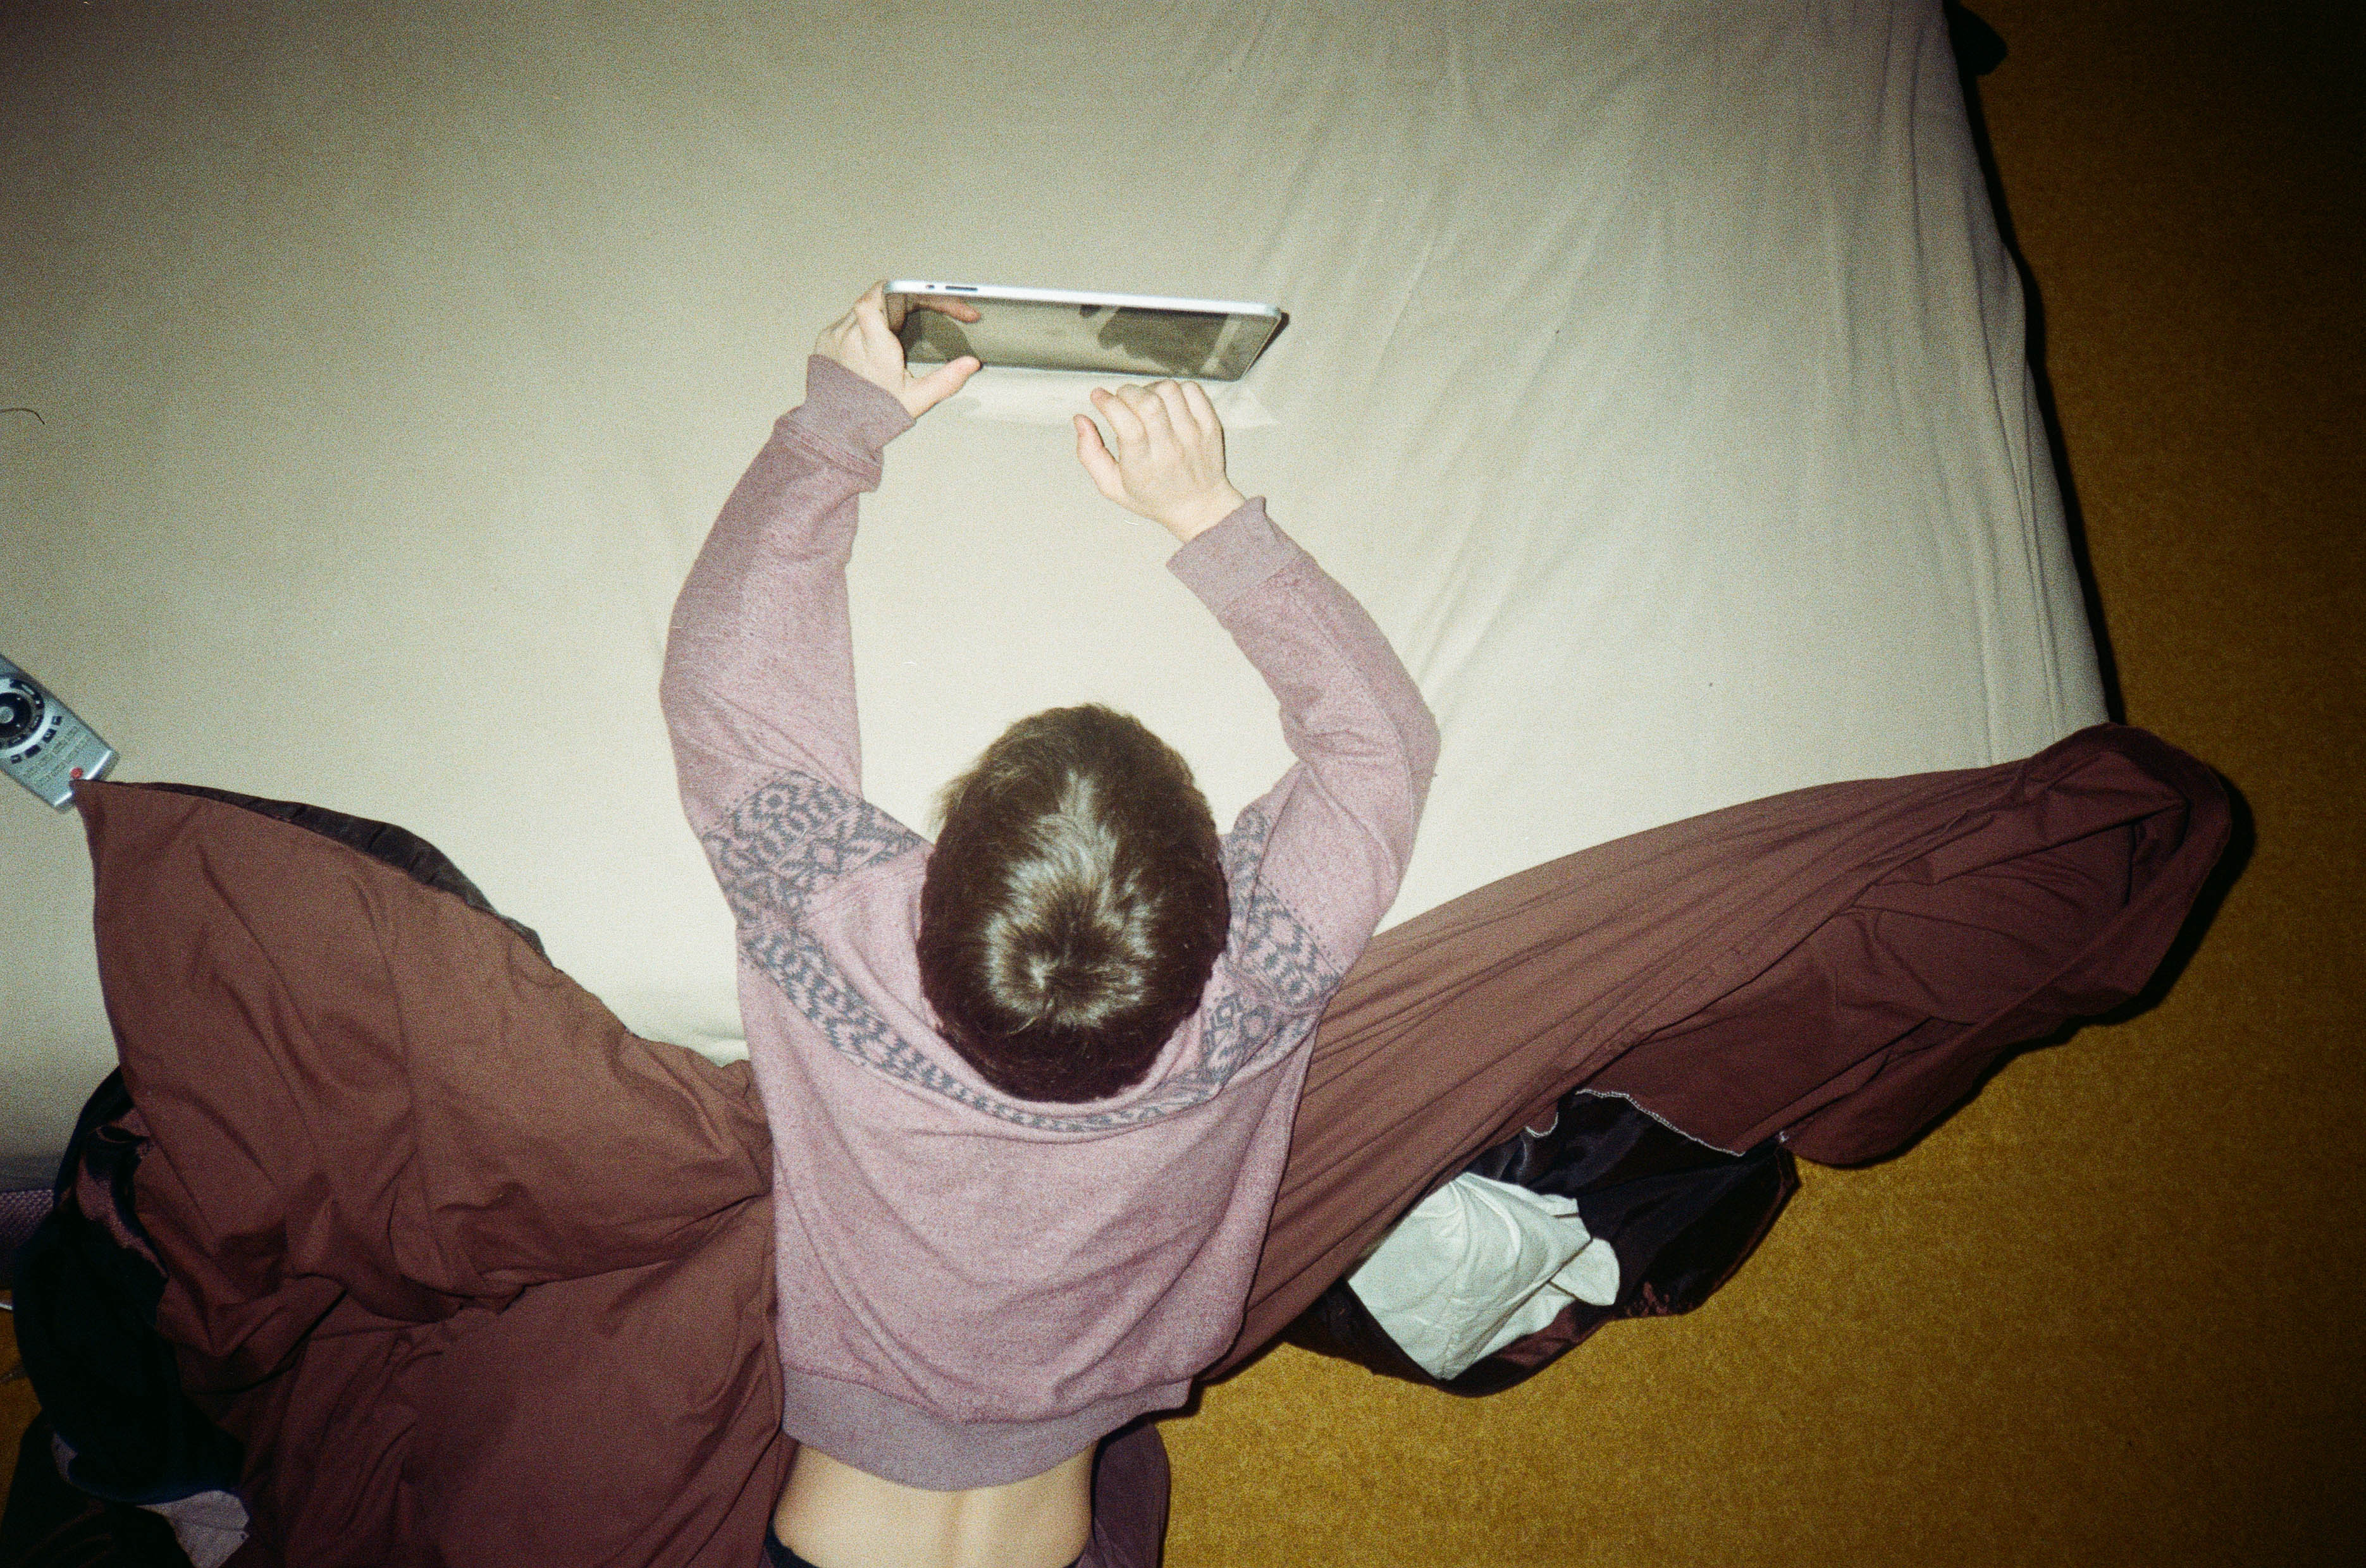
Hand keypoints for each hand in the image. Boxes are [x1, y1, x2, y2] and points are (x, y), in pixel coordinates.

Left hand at [813, 281, 982, 418]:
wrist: (836, 427)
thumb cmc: (873, 415)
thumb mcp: (916, 399)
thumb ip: (946, 380)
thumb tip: (969, 364)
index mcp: (875, 347)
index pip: (877, 298)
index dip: (897, 290)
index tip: (917, 295)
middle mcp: (851, 336)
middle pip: (875, 299)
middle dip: (898, 305)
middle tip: (911, 322)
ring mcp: (835, 336)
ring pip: (861, 308)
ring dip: (880, 315)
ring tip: (891, 339)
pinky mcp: (824, 339)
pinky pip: (846, 320)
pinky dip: (862, 326)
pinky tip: (870, 345)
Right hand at [1074, 381, 1248, 542]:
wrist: (1199, 506)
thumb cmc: (1151, 496)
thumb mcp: (1112, 486)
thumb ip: (1090, 454)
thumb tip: (1080, 419)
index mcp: (1143, 466)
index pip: (1127, 425)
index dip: (1108, 404)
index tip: (1098, 396)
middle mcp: (1170, 449)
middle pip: (1148, 404)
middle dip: (1127, 392)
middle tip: (1121, 399)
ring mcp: (1193, 436)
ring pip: (1169, 391)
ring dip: (1150, 388)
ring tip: (1145, 401)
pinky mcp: (1210, 426)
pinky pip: (1192, 390)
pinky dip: (1175, 389)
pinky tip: (1167, 403)